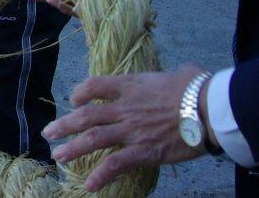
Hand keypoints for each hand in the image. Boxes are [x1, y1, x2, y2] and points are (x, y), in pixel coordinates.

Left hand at [43, 64, 204, 191]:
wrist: (210, 107)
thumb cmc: (199, 88)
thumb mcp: (179, 73)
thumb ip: (170, 76)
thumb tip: (183, 74)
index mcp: (130, 85)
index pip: (94, 86)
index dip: (80, 92)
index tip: (73, 100)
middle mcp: (125, 107)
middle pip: (85, 116)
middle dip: (64, 125)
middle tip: (48, 133)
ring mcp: (132, 130)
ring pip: (93, 138)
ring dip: (72, 148)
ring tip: (57, 156)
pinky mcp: (144, 151)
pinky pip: (116, 164)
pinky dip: (100, 175)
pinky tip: (89, 185)